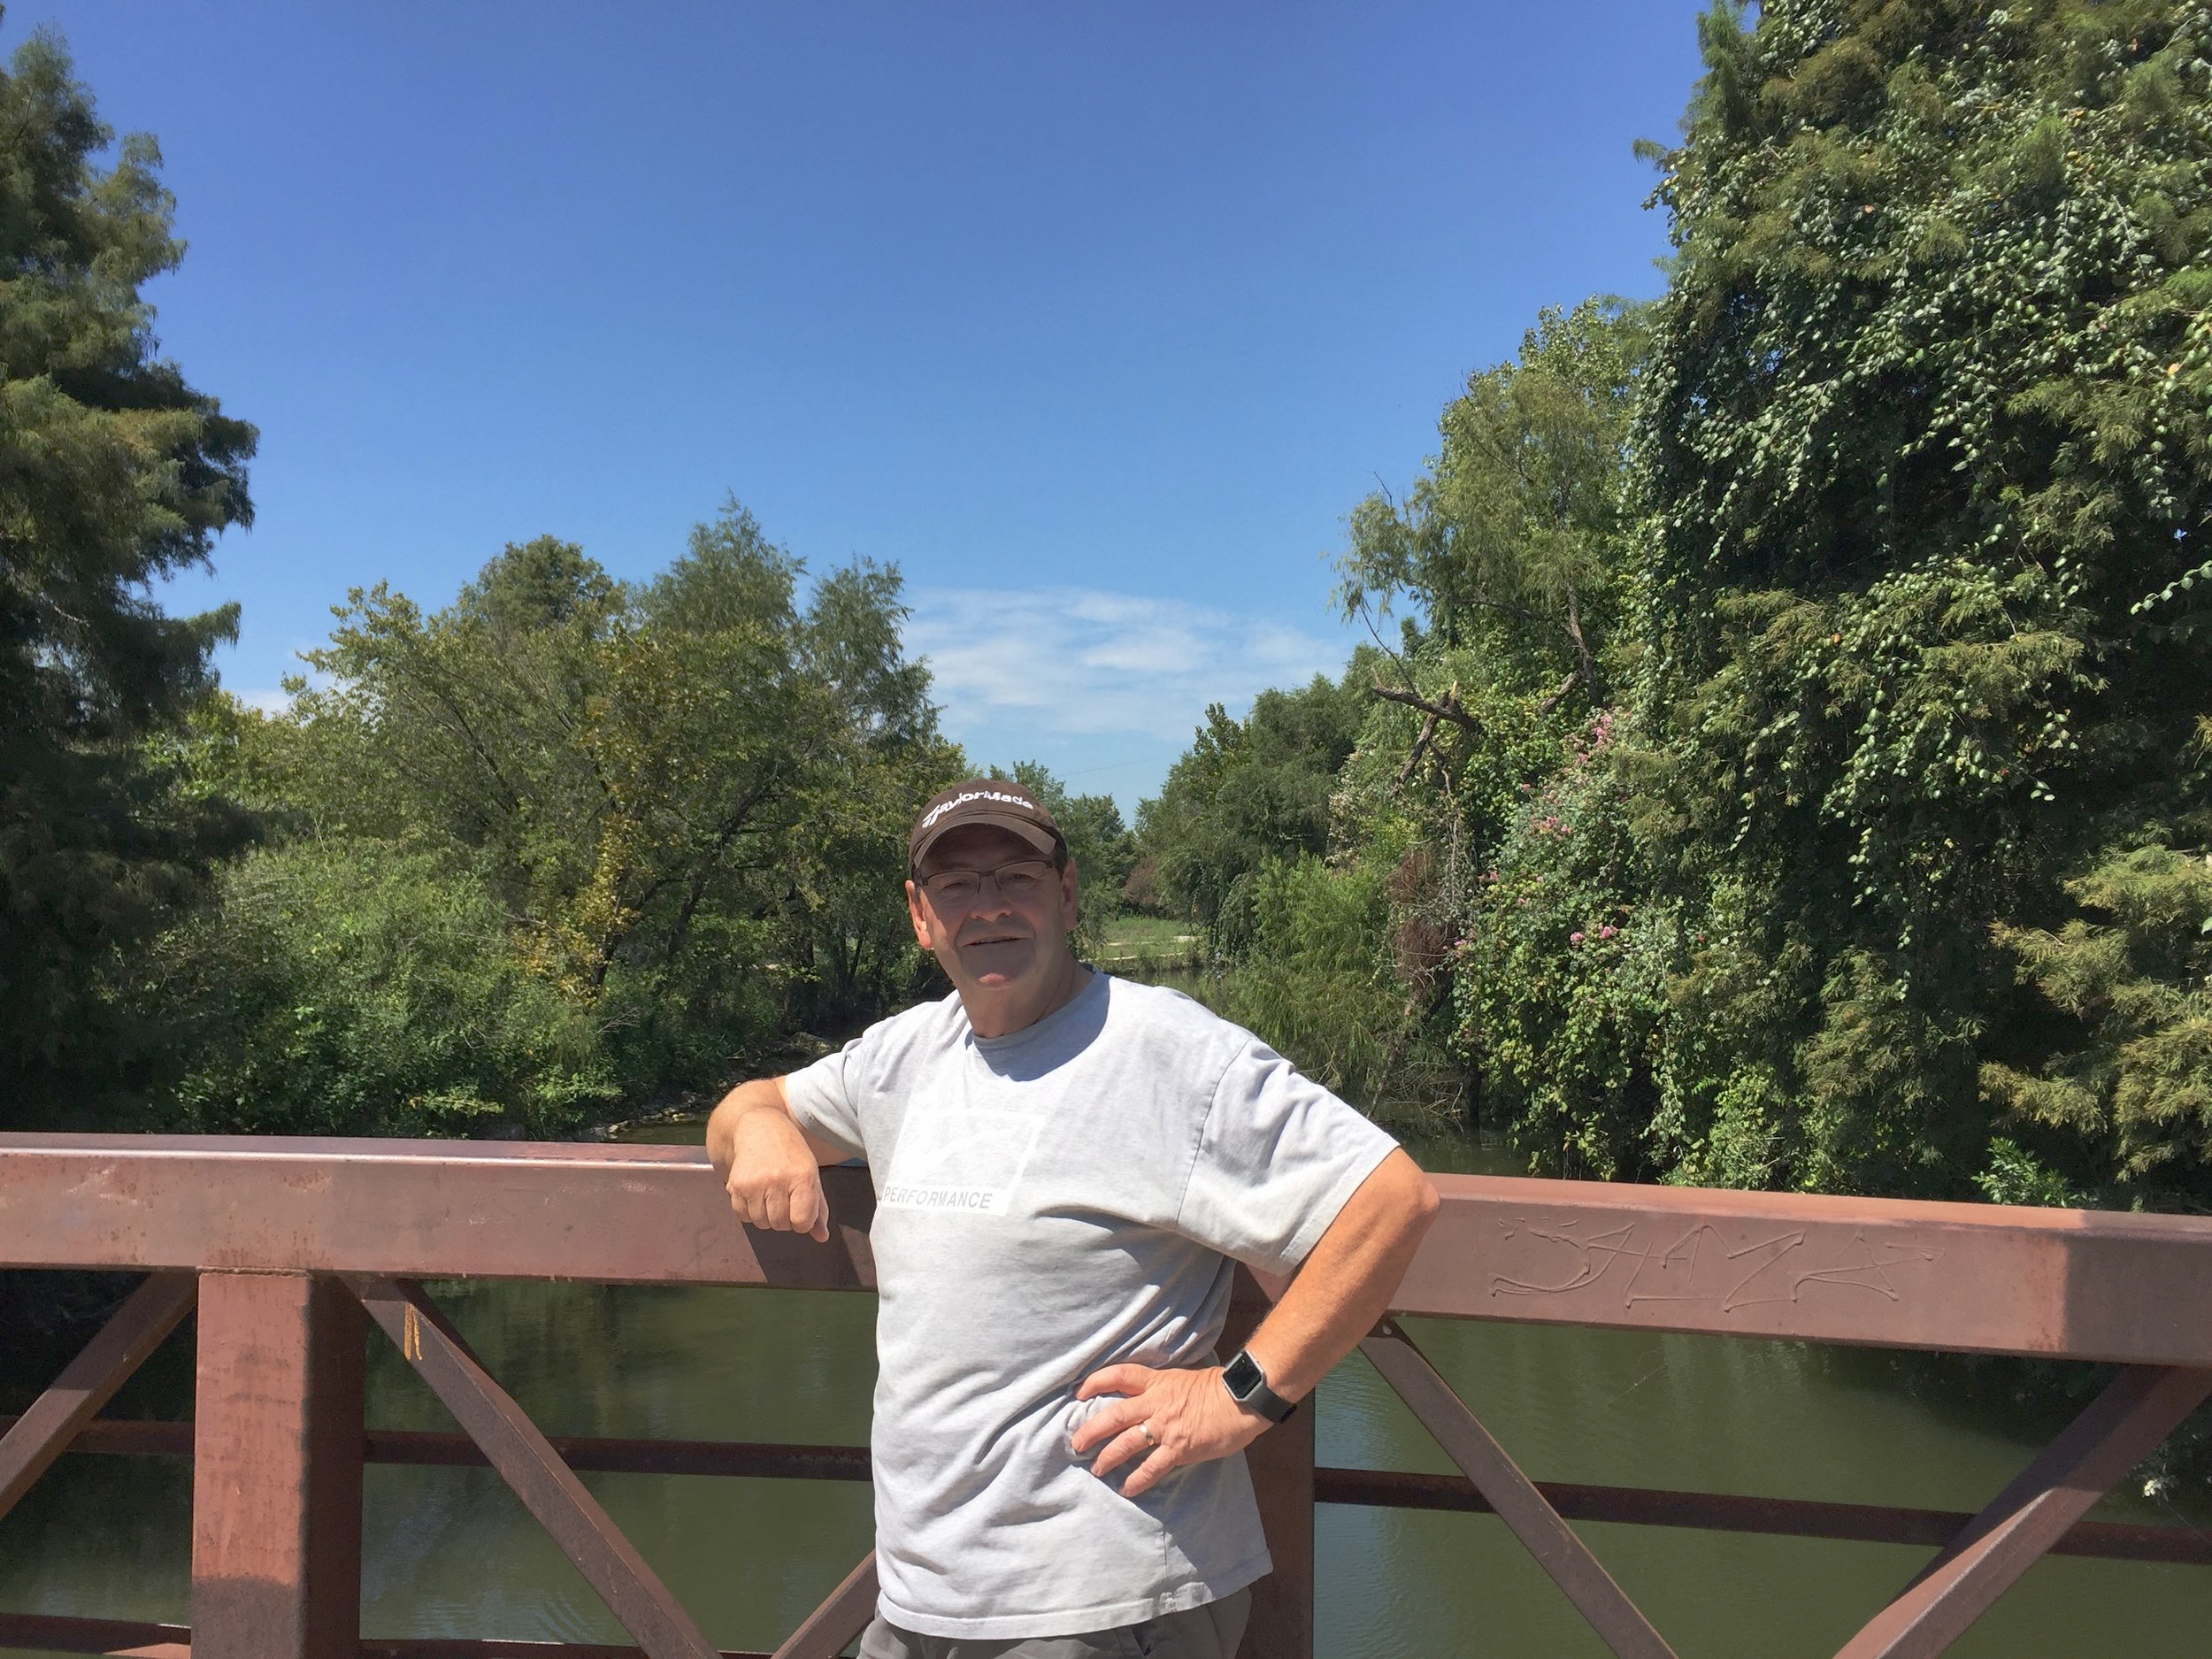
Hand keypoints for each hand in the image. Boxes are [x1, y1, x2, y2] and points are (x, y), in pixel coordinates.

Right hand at [706, 1089, 829, 1243]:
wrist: (758, 1126)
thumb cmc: (790, 1152)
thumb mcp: (811, 1174)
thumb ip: (818, 1208)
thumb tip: (822, 1238)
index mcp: (802, 1177)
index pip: (802, 1222)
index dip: (803, 1221)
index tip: (801, 1210)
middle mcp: (777, 1180)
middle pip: (781, 1225)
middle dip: (785, 1219)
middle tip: (784, 1198)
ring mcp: (754, 1183)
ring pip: (761, 1223)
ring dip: (767, 1216)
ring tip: (770, 1194)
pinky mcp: (735, 1185)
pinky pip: (743, 1216)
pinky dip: (750, 1211)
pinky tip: (755, 1193)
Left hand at [1071, 1362, 1270, 1497]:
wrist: (1242, 1399)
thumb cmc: (1218, 1388)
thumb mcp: (1183, 1379)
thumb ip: (1163, 1389)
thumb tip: (1149, 1399)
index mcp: (1158, 1382)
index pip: (1120, 1375)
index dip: (1096, 1381)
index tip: (1079, 1392)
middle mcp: (1156, 1403)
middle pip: (1114, 1415)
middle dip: (1092, 1430)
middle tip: (1077, 1443)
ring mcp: (1166, 1427)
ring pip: (1127, 1442)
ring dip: (1108, 1457)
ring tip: (1097, 1469)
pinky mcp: (1179, 1448)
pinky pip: (1152, 1467)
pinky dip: (1137, 1480)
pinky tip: (1127, 1489)